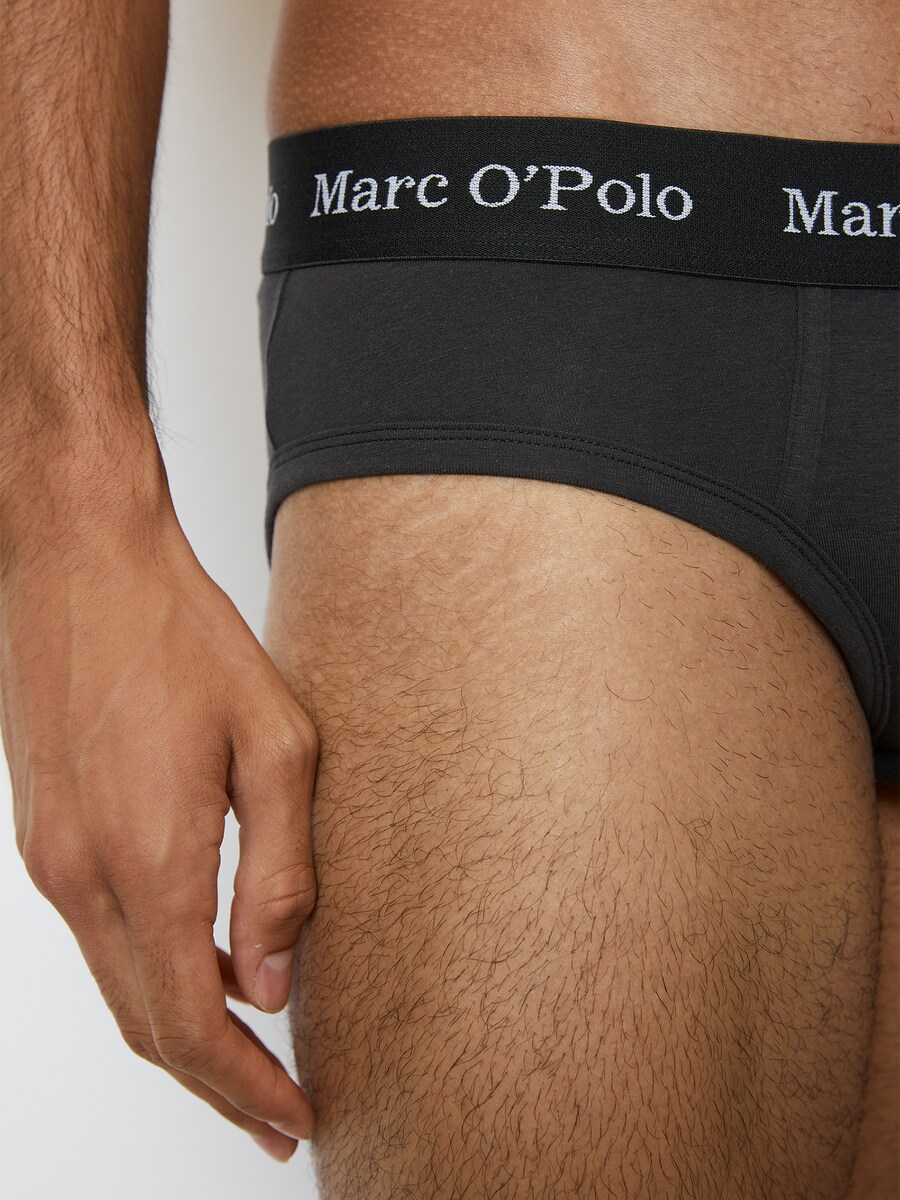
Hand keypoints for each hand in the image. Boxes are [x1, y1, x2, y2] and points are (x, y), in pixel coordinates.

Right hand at [1, 508, 318, 1161]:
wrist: (81, 562)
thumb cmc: (183, 636)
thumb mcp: (275, 744)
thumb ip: (280, 875)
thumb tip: (268, 984)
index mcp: (149, 856)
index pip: (193, 1024)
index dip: (245, 1087)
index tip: (291, 1118)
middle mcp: (81, 874)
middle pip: (147, 1025)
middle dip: (215, 1084)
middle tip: (275, 1114)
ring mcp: (49, 858)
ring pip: (117, 988)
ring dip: (181, 1036)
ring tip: (247, 1059)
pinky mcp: (42, 833)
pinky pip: (98, 938)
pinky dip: (148, 977)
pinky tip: (198, 970)